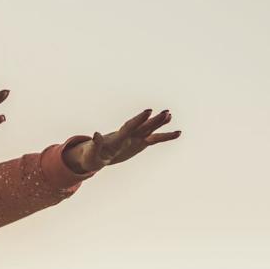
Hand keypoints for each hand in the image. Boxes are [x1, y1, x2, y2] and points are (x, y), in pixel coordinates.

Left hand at [64, 108, 180, 173]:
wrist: (94, 156)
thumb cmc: (91, 155)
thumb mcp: (92, 152)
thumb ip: (95, 143)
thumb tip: (94, 134)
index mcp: (117, 138)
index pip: (129, 127)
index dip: (138, 120)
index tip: (148, 111)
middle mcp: (128, 135)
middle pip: (142, 126)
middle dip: (152, 120)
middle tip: (165, 113)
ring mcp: (135, 139)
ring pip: (149, 129)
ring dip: (159, 123)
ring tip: (170, 115)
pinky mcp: (140, 144)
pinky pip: (155, 139)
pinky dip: (165, 136)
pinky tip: (178, 133)